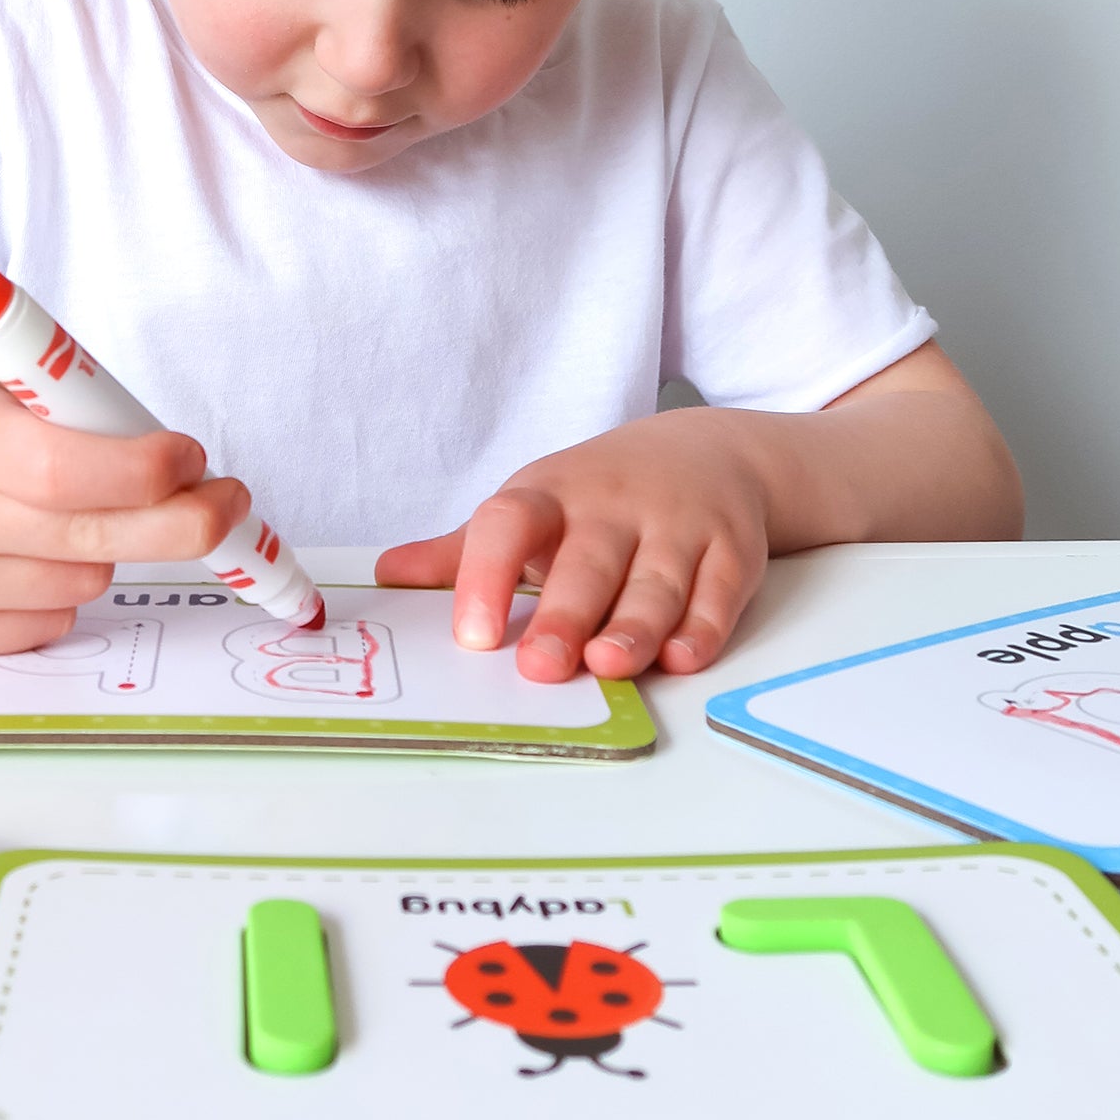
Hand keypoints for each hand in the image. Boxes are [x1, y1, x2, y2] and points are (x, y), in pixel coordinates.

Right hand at [0, 362, 249, 655]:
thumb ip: (73, 421)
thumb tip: (185, 472)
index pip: (69, 472)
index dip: (148, 472)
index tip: (191, 459)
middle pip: (96, 540)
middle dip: (183, 523)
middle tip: (224, 502)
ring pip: (87, 581)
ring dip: (102, 548)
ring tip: (46, 513)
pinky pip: (53, 618)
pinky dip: (59, 586)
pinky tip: (12, 554)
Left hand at [375, 412, 770, 682]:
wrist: (711, 452)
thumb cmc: (600, 497)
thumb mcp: (532, 507)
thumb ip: (465, 552)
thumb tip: (387, 577)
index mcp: (550, 496)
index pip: (509, 523)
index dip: (486, 576)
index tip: (471, 635)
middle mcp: (614, 507)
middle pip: (587, 563)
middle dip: (564, 616)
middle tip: (540, 667)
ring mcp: (677, 527)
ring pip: (655, 583)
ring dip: (634, 626)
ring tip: (608, 665)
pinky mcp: (732, 551)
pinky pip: (718, 592)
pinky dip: (703, 627)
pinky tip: (682, 657)